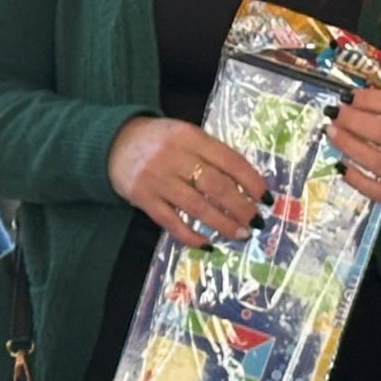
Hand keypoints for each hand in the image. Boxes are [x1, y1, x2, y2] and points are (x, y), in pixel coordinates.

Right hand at [106, 117, 268, 248]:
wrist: (113, 142)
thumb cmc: (159, 140)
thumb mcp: (186, 136)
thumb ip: (211, 154)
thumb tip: (247, 186)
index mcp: (190, 137)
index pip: (229, 160)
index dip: (252, 181)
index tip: (267, 198)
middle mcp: (174, 156)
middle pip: (215, 185)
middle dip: (241, 206)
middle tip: (256, 221)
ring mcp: (157, 179)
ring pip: (196, 206)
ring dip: (222, 223)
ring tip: (240, 234)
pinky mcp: (142, 198)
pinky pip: (170, 221)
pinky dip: (190, 236)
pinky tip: (207, 244)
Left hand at [328, 87, 380, 210]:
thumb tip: (354, 99)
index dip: (370, 99)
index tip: (348, 97)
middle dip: (354, 121)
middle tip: (334, 114)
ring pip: (376, 160)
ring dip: (348, 145)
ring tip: (331, 132)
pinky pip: (374, 189)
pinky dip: (354, 177)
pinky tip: (340, 165)